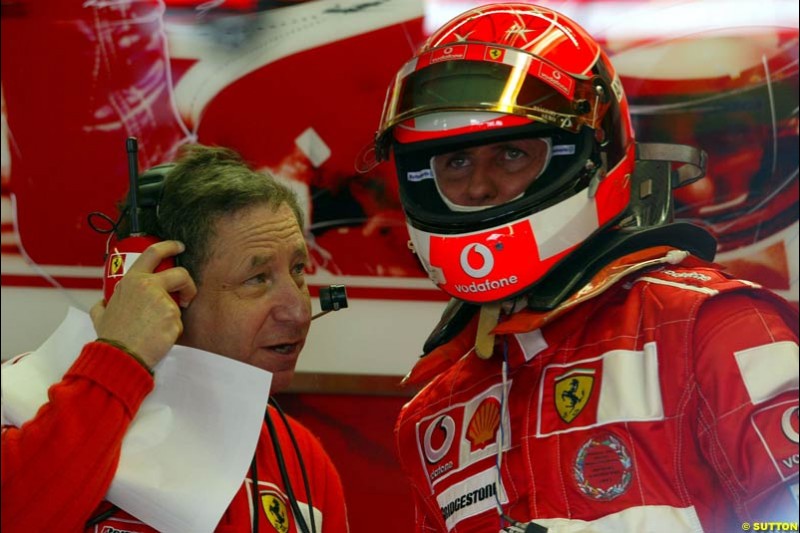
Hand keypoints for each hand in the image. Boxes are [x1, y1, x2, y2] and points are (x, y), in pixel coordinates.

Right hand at [90, 240, 196, 367]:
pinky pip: (178, 322)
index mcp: (132, 281)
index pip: (153, 253)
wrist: (120, 356)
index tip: (178, 247)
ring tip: (159, 328)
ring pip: (178, 303)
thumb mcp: (99, 315)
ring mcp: (163, 301)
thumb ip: (103, 305)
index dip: (169, 246)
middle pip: (181, 274)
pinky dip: (172, 331)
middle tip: (186, 296)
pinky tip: (159, 338)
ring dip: (174, 315)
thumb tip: (102, 304)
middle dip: (188, 284)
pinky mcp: (173, 317)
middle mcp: (148, 286)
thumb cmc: (112, 337)